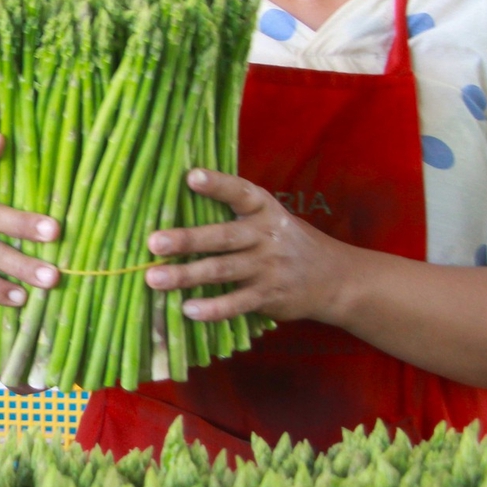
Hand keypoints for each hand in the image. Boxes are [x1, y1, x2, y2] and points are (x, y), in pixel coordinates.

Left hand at [141, 168, 356, 325]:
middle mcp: (266, 236)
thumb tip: (178, 201)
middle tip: (153, 243)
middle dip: (187, 240)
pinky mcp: (268, 296)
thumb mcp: (267, 218)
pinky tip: (188, 310)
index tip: (191, 176)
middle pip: (222, 237)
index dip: (217, 184)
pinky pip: (237, 303)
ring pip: (223, 271)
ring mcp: (268, 267)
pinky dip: (213, 308)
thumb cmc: (283, 240)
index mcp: (264, 209)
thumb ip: (233, 211)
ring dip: (187, 276)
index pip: (240, 192)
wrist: (333, 277)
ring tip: (154, 279)